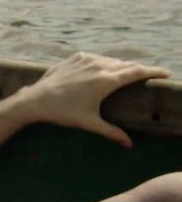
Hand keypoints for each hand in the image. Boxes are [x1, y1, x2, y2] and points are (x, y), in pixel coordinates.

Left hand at [17, 52, 170, 147]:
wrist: (35, 99)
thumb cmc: (63, 112)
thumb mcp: (89, 123)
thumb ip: (111, 132)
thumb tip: (129, 145)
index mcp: (106, 80)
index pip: (137, 71)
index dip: (154, 71)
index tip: (166, 73)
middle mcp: (99, 65)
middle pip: (127, 65)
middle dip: (140, 69)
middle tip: (150, 76)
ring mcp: (86, 58)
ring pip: (111, 60)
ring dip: (122, 66)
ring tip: (129, 73)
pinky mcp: (76, 57)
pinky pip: (97, 58)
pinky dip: (105, 63)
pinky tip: (106, 69)